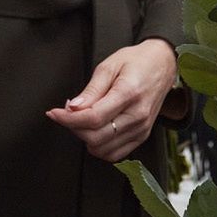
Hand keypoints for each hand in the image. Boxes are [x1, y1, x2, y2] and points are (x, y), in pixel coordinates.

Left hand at [46, 37, 178, 161]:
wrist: (163, 65)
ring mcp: (141, 129)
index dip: (67, 119)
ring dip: (85, 138)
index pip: (92, 118)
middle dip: (74, 128)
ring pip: (103, 149)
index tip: (54, 113)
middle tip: (67, 112)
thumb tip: (73, 108)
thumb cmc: (137, 62)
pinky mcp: (142, 136)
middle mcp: (138, 116)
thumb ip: (90, 91)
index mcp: (129, 94)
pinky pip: (114, 154)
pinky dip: (99, 146)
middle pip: (95, 137)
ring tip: (82, 119)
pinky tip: (94, 130)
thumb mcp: (109, 66)